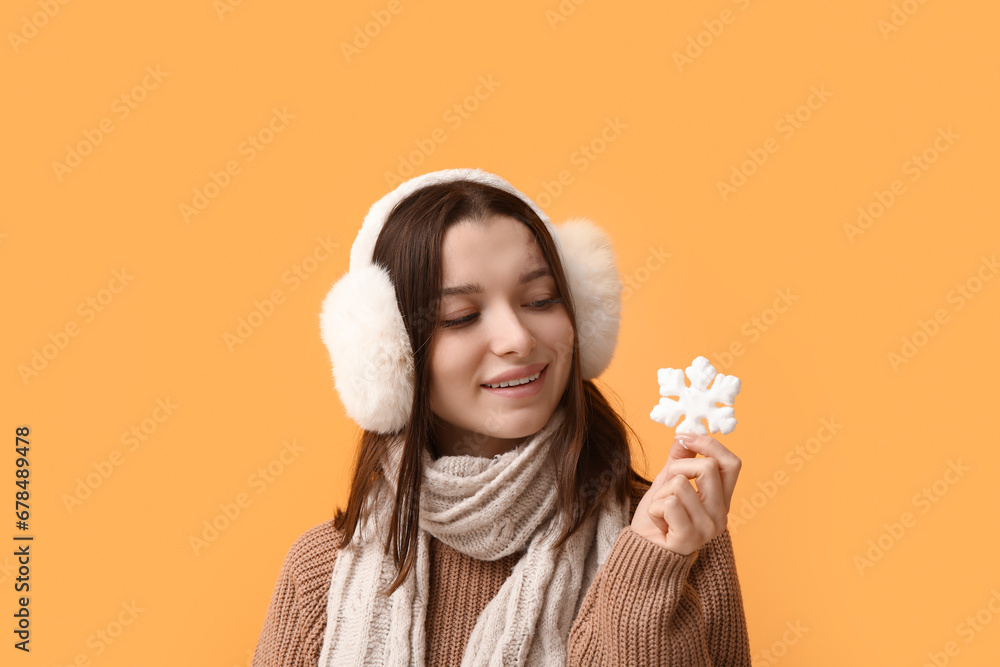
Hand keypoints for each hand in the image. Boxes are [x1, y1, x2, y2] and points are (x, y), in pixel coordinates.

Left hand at [630, 433, 741, 555]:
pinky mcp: (689, 538)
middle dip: (677, 468)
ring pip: (681, 484)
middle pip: (708, 467)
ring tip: (661, 509)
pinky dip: (655, 508)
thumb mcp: (668, 482)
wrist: (644, 551)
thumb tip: (683, 437)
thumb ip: (679, 460)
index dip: (709, 445)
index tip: (684, 438)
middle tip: (666, 486)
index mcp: (722, 499)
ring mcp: (707, 528)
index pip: (731, 463)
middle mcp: (721, 515)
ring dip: (661, 493)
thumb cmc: (659, 518)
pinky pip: (669, 504)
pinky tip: (658, 521)